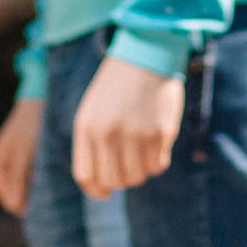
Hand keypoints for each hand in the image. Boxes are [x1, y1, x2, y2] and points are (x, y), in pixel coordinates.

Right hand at [0, 98, 43, 216]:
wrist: (39, 104)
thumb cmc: (31, 127)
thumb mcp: (25, 154)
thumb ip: (19, 179)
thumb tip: (14, 206)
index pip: (10, 202)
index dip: (28, 206)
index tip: (50, 202)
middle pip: (16, 199)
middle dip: (32, 198)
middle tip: (54, 194)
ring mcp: (8, 167)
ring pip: (24, 191)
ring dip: (37, 190)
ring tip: (53, 181)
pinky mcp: (20, 163)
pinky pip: (29, 182)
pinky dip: (39, 181)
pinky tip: (51, 174)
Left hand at [72, 55, 185, 198]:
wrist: (147, 54)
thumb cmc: (117, 87)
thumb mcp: (92, 112)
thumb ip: (91, 145)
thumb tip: (101, 186)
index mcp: (87, 128)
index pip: (86, 177)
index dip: (96, 190)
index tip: (105, 192)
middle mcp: (108, 134)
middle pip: (112, 181)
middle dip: (119, 181)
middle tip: (127, 169)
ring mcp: (135, 135)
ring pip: (136, 177)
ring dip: (139, 172)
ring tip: (140, 152)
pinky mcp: (160, 133)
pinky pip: (158, 166)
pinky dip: (156, 162)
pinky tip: (155, 145)